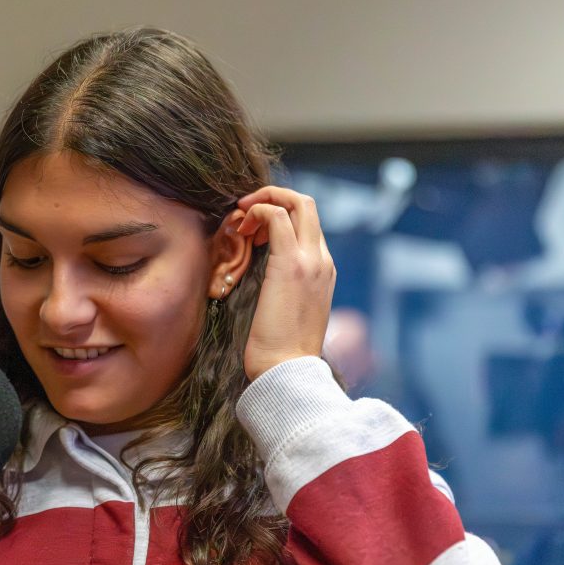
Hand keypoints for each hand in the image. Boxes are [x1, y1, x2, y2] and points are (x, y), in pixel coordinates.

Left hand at [234, 186, 335, 380]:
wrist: (287, 370)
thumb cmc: (278, 349)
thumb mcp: (286, 310)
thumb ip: (281, 286)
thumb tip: (258, 276)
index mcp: (323, 270)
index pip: (307, 223)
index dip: (279, 213)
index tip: (253, 228)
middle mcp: (322, 260)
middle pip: (307, 203)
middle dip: (273, 195)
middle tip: (244, 209)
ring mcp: (311, 260)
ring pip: (297, 202)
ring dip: (263, 199)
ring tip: (241, 218)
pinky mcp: (291, 264)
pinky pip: (278, 217)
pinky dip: (258, 211)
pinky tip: (242, 228)